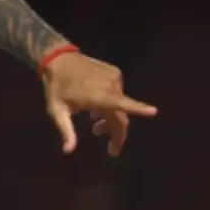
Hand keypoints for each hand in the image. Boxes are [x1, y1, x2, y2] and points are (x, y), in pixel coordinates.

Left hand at [42, 51, 157, 155]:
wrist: (57, 59)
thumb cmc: (56, 87)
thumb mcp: (56, 111)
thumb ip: (66, 131)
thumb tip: (68, 151)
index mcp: (99, 95)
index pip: (122, 104)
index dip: (139, 108)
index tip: (153, 112)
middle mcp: (111, 86)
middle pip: (121, 115)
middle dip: (116, 133)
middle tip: (110, 148)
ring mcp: (114, 77)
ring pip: (120, 105)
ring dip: (110, 118)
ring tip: (95, 125)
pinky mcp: (114, 72)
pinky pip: (118, 92)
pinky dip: (111, 103)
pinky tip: (96, 108)